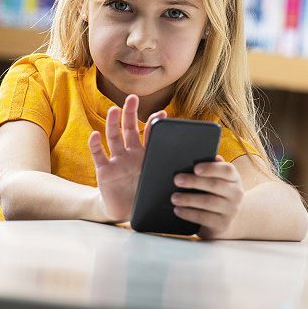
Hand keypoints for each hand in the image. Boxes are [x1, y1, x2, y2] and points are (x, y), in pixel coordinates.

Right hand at [88, 94, 165, 222]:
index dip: (154, 123)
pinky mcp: (104, 171)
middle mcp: (130, 153)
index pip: (150, 134)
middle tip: (132, 97)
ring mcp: (117, 160)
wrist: (125, 211)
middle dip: (130, 112)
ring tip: (113, 110)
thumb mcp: (160, 181)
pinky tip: (94, 135)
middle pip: (129, 128)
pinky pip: (99, 155)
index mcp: (146, 155)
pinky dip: (95, 145)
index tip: (162, 113)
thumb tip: (213, 162)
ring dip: (112, 123)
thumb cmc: (144, 194)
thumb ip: (177, 171)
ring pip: (113, 138)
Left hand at [171, 155, 244, 238]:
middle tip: (177, 180)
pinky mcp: (223, 225)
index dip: (211, 168)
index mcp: (234, 179)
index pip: (227, 170)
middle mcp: (236, 194)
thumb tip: (204, 157)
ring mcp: (231, 210)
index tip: (195, 168)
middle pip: (215, 185)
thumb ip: (212, 168)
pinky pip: (204, 218)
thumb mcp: (218, 180)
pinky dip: (189, 213)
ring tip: (174, 197)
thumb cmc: (217, 194)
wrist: (226, 219)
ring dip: (189, 199)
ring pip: (208, 202)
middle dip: (194, 182)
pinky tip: (178, 210)